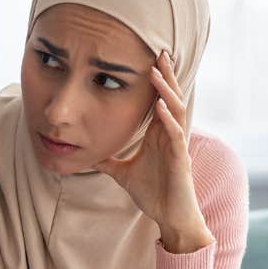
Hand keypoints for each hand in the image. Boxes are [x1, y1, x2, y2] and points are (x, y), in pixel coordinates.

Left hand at [94, 51, 213, 252]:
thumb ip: (107, 161)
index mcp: (158, 134)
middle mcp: (169, 135)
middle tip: (159, 51)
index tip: (149, 59)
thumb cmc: (152, 192)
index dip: (157, 81)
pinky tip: (159, 106)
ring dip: (165, 91)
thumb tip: (87, 155)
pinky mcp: (180, 159)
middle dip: (165, 75)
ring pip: (174, 111)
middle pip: (170, 98)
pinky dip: (168, 119)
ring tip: (156, 72)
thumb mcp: (122, 173)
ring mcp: (176, 145)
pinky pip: (175, 135)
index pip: (158, 100)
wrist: (168, 216)